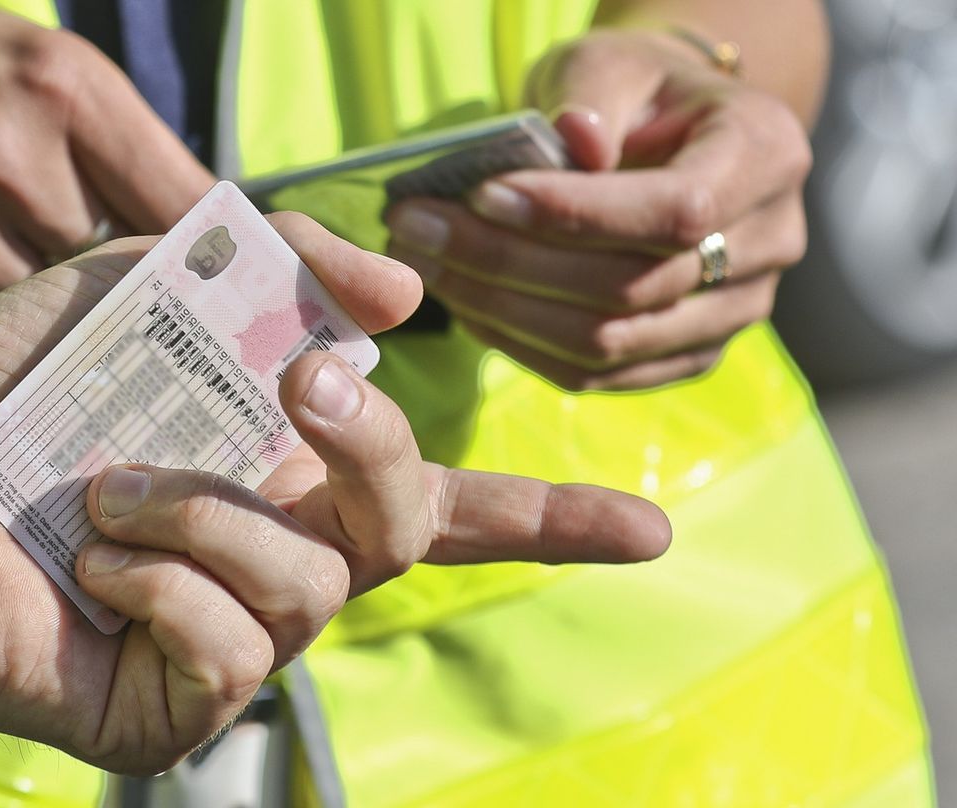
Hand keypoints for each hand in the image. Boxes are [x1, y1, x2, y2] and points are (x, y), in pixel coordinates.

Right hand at [0, 0, 212, 330]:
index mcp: (66, 88)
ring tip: (6, 262)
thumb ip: (112, 143)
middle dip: (119, 279)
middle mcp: (11, 154)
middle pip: (119, 269)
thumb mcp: (28, 60)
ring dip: (43, 305)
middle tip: (110, 282)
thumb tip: (192, 232)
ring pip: (47, 312)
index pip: (187, 202)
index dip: (218, 256)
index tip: (236, 290)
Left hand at [0, 214, 669, 773]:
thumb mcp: (157, 280)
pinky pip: (235, 647)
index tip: (651, 534)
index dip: (557, 523)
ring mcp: (236, 640)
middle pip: (409, 523)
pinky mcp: (176, 709)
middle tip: (297, 387)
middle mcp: (285, 562)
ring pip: (310, 585)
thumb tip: (406, 303)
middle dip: (370, 444)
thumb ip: (283, 263)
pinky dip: (162, 581)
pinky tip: (92, 568)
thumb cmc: (20, 381)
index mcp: (293, 480)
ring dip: (203, 510)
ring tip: (106, 494)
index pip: (451, 508)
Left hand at [386, 29, 811, 389]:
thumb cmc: (636, 91)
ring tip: (429, 267)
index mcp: (765, 157)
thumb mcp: (613, 60)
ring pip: (608, 344)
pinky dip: (521, 346)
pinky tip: (467, 306)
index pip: (676, 212)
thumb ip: (593, 95)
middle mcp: (768, 245)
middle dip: (511, 264)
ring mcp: (732, 313)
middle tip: (419, 232)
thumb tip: (572, 142)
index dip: (574, 215)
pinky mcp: (685, 355)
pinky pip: (596, 375)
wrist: (670, 136)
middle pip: (631, 289)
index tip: (483, 196)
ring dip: (503, 311)